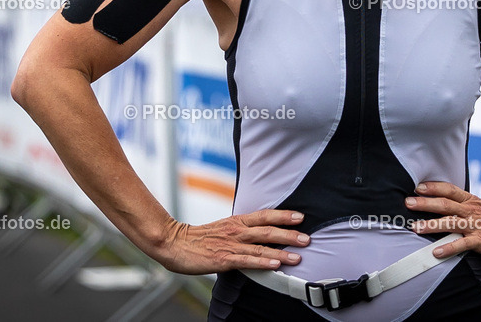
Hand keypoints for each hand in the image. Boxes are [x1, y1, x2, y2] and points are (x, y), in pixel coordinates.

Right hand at [154, 210, 309, 274]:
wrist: (173, 243)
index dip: (283, 215)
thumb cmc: (198, 238)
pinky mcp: (224, 259)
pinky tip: (275, 264)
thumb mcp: (223, 228)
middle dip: (289, 234)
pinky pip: (247, 261)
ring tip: (298, 255)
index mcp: (237, 221)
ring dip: (281, 251)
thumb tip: (259, 233)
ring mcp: (231, 245)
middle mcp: (236, 230)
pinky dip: (262, 262)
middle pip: (268, 230)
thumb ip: (241, 230)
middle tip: (307, 238)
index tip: (300, 217)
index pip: (265, 215)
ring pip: (261, 246)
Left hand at [406, 182, 480, 261]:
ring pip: (450, 222)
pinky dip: (448, 247)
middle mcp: (473, 210)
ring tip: (415, 227)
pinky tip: (435, 252)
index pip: (450, 189)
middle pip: (445, 203)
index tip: (417, 187)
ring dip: (431, 224)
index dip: (433, 187)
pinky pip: (462, 244)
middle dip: (425, 203)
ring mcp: (477, 225)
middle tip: (407, 202)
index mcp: (472, 201)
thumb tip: (443, 209)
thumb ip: (464, 208)